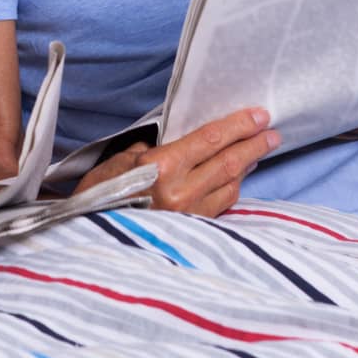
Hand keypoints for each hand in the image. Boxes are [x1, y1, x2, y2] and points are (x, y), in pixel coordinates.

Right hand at [74, 107, 277, 215]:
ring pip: (229, 187)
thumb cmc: (96, 197)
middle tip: (271, 133)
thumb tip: (174, 146)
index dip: (238, 126)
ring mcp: (188, 215)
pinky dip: (231, 188)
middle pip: (228, 163)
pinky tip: (234, 179)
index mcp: (163, 169)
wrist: (85, 241)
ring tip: (256, 152)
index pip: (211, 140)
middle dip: (253, 146)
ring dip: (246, 167)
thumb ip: (151, 152)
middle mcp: (181, 193)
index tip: (259, 116)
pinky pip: (219, 206)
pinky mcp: (190, 232)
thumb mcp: (117, 163)